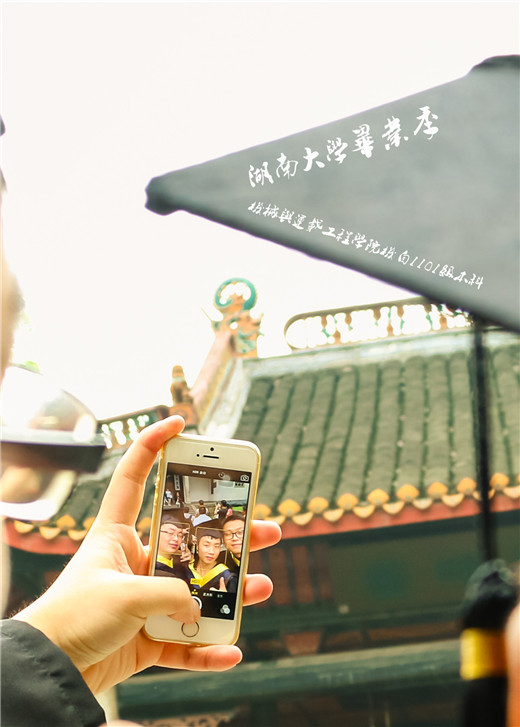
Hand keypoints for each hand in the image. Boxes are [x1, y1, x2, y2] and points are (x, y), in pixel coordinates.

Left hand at [13, 416, 280, 693]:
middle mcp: (135, 562)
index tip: (178, 423)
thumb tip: (199, 604)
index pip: (133, 478)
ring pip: (197, 590)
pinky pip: (186, 642)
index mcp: (116, 535)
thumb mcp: (125, 595)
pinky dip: (208, 648)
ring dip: (231, 591)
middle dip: (229, 534)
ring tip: (261, 586)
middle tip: (264, 528)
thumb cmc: (73, 618)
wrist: (51, 670)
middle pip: (190, 539)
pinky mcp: (148, 636)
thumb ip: (171, 593)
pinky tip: (231, 650)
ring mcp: (144, 600)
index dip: (152, 446)